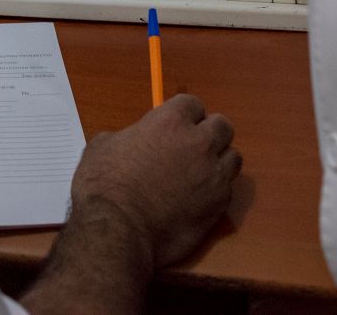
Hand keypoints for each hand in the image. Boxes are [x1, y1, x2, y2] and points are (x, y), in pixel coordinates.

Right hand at [69, 94, 240, 269]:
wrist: (119, 230)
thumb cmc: (103, 185)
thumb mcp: (104, 146)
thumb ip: (128, 137)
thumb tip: (132, 143)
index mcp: (171, 122)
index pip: (193, 104)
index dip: (183, 116)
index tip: (174, 128)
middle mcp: (199, 143)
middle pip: (222, 126)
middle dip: (209, 133)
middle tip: (191, 148)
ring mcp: (214, 175)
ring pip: (233, 157)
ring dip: (218, 162)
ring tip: (200, 175)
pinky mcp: (220, 205)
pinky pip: (227, 190)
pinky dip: (216, 191)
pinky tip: (197, 201)